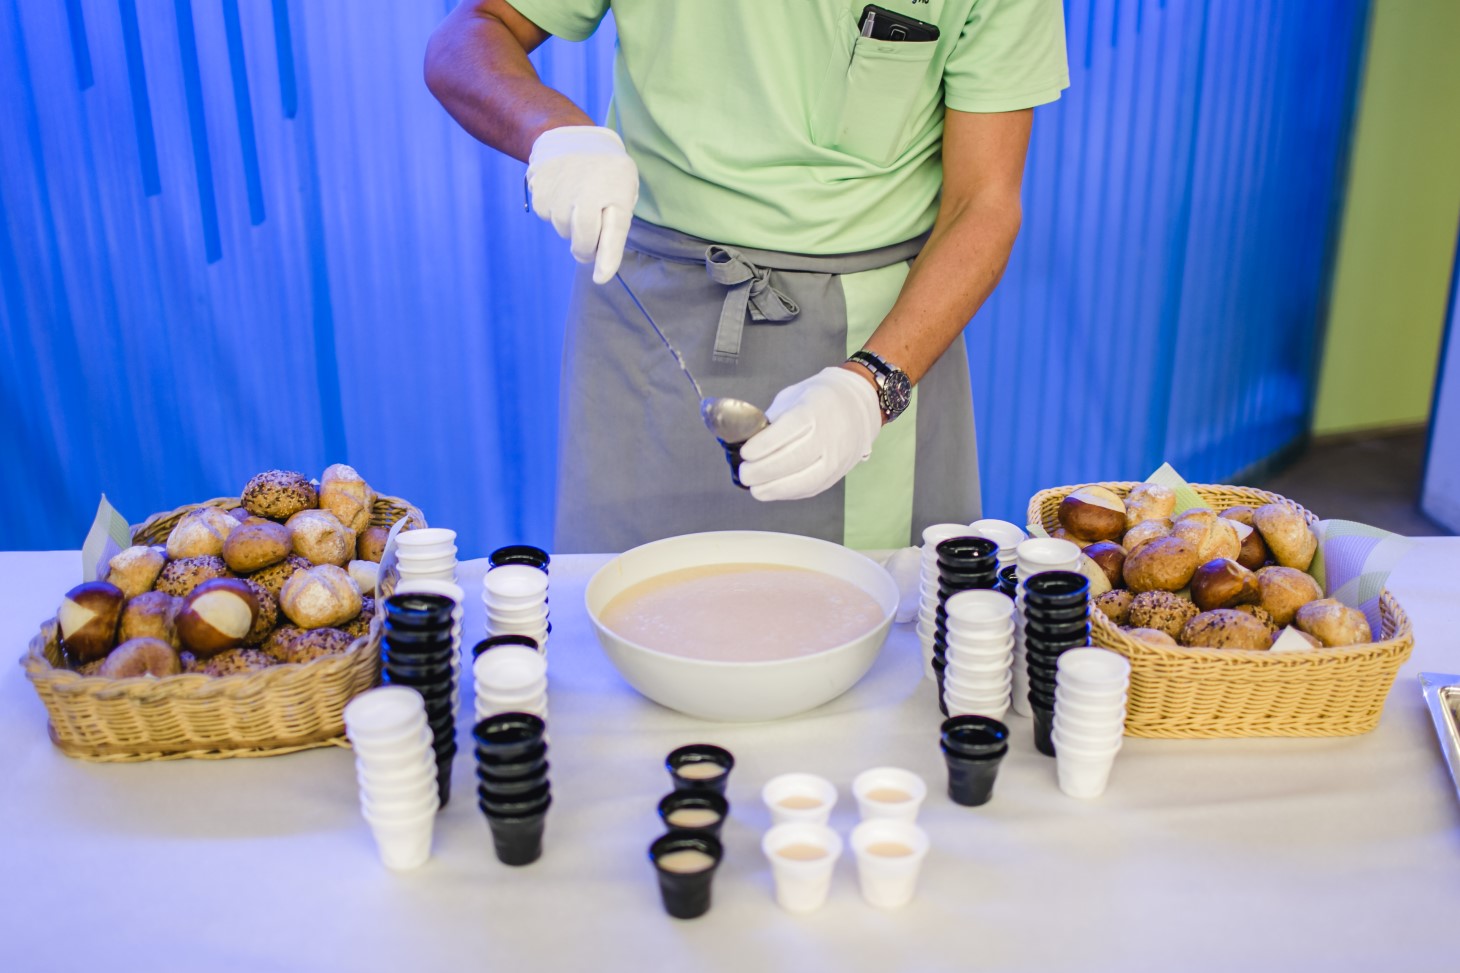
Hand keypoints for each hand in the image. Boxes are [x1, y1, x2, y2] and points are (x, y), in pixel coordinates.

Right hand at [526, 126, 638, 283]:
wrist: (570, 137)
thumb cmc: (606, 172)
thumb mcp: (623, 189)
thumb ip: (616, 222)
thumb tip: (600, 257)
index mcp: (616, 192)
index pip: (613, 232)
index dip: (607, 258)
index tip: (601, 278)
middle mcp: (587, 194)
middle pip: (585, 242)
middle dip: (588, 251)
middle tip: (591, 243)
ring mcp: (561, 194)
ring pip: (565, 232)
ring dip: (571, 226)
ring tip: (578, 198)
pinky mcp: (540, 195)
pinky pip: (549, 218)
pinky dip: (556, 213)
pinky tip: (563, 192)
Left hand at [738, 366, 881, 501]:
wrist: (858, 407)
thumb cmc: (818, 399)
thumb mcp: (793, 397)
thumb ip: (772, 419)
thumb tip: (747, 442)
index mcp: (813, 410)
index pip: (787, 431)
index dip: (763, 446)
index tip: (745, 452)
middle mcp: (827, 436)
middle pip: (793, 460)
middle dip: (762, 471)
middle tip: (745, 473)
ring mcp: (834, 459)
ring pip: (803, 481)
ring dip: (774, 488)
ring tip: (755, 488)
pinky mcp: (836, 475)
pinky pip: (810, 489)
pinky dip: (787, 492)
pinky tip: (771, 490)